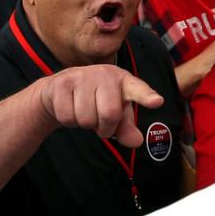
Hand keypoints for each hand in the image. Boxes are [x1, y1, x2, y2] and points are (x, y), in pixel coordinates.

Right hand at [37, 65, 163, 146]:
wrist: (58, 91)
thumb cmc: (94, 102)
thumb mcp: (114, 114)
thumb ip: (127, 128)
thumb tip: (136, 141)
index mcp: (123, 81)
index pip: (138, 89)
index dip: (146, 96)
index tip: (157, 102)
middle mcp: (105, 74)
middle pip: (110, 114)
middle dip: (104, 128)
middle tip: (99, 122)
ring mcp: (82, 76)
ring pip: (86, 119)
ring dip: (84, 124)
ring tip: (83, 111)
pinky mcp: (62, 83)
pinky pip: (68, 117)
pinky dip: (68, 121)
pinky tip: (69, 107)